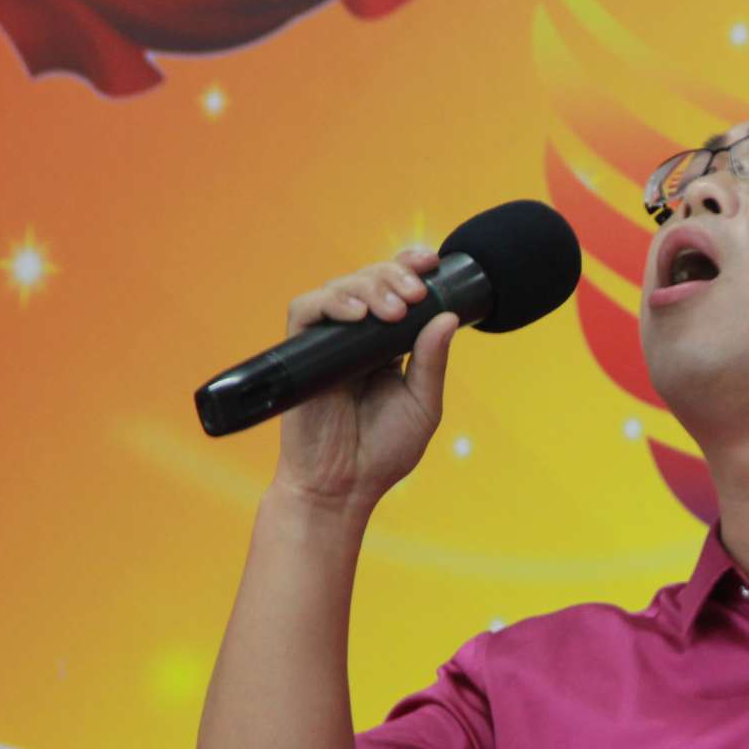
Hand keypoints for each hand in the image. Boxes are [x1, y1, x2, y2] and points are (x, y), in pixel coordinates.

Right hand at [274, 246, 459, 507]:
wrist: (342, 487)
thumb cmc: (381, 452)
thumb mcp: (422, 405)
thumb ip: (432, 362)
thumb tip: (447, 318)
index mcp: (388, 345)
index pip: (396, 291)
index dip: (409, 267)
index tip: (431, 261)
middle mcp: (357, 338)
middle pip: (370, 279)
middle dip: (394, 275)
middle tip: (414, 295)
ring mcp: (327, 343)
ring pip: (340, 287)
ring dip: (368, 286)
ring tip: (393, 310)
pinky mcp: (300, 352)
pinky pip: (306, 310)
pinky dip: (331, 302)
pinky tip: (355, 312)